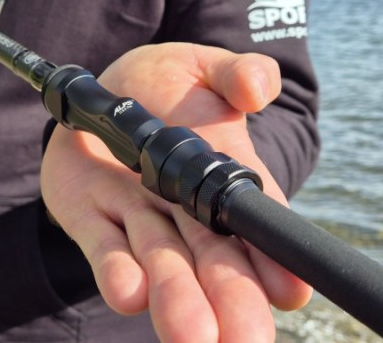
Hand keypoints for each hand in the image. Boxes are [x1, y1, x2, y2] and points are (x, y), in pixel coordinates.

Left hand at [41, 43, 311, 341]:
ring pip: (163, 262)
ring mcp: (139, 218)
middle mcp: (186, 211)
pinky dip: (117, 271)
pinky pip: (105, 248)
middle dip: (231, 299)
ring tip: (192, 335)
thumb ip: (235, 73)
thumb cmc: (166, 82)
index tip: (290, 290)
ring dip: (177, 298)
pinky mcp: (93, 220)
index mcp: (224, 175)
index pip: (255, 222)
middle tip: (244, 338)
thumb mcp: (204, 67)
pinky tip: (129, 294)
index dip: (272, 258)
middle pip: (214, 259)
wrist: (102, 94)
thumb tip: (257, 85)